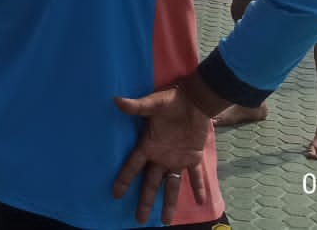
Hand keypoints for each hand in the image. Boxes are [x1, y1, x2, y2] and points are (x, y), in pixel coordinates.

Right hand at [111, 88, 213, 224]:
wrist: (195, 99)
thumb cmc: (172, 100)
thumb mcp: (153, 104)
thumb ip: (137, 107)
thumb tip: (116, 101)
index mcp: (149, 145)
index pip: (133, 166)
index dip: (124, 180)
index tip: (115, 194)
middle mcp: (160, 156)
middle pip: (151, 183)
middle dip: (145, 201)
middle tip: (139, 220)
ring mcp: (177, 158)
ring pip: (171, 185)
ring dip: (170, 202)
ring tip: (166, 220)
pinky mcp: (193, 157)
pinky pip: (195, 175)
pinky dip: (199, 187)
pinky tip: (201, 201)